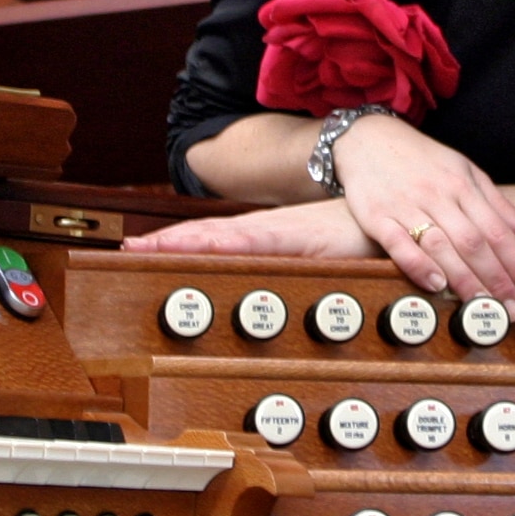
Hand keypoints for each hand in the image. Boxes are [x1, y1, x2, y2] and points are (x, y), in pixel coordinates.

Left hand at [121, 198, 375, 258]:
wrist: (388, 218)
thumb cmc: (351, 240)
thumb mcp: (309, 261)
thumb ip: (286, 273)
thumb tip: (266, 297)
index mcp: (262, 236)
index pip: (209, 239)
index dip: (174, 243)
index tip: (137, 249)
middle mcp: (263, 231)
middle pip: (204, 236)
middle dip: (164, 243)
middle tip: (127, 247)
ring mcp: (278, 233)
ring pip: (220, 237)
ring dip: (183, 241)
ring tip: (147, 245)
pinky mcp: (298, 239)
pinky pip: (256, 242)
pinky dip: (225, 242)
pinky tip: (203, 244)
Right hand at [333, 114, 514, 307]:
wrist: (369, 137)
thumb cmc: (421, 160)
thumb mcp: (464, 172)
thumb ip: (497, 205)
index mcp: (463, 186)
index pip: (499, 230)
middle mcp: (438, 195)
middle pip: (474, 242)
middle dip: (498, 280)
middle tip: (514, 311)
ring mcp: (406, 205)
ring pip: (441, 246)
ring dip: (464, 279)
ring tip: (482, 308)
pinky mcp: (376, 215)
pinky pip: (398, 243)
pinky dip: (417, 265)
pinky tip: (435, 285)